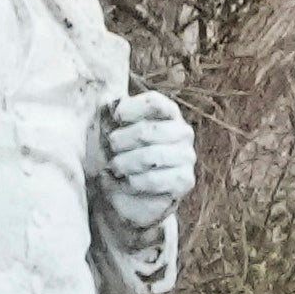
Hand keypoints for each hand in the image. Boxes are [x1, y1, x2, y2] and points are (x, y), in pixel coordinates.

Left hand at [100, 89, 196, 227]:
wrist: (133, 190)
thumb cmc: (124, 152)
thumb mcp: (115, 129)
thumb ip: (112, 113)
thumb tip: (107, 104)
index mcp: (169, 112)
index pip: (153, 103)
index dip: (130, 109)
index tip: (115, 118)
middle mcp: (183, 132)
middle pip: (146, 131)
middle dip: (120, 141)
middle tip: (111, 149)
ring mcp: (186, 156)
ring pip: (149, 157)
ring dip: (124, 163)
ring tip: (115, 167)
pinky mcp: (185, 180)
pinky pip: (153, 180)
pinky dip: (132, 182)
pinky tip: (125, 182)